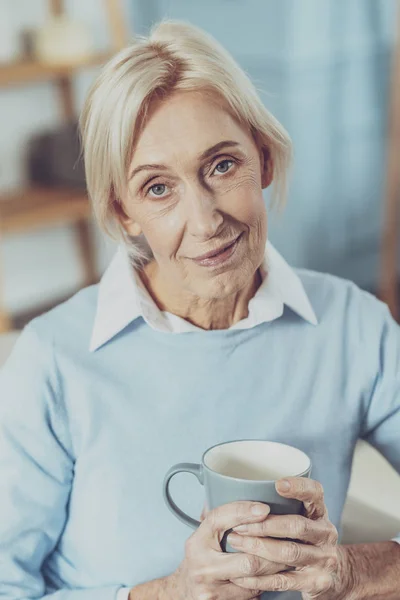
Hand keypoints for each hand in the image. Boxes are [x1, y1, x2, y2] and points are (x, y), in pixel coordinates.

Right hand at [167, 501, 288, 599]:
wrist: (182, 594)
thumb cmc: (200, 559)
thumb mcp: (203, 536)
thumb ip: (218, 516)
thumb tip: (238, 486)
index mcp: (196, 541)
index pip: (220, 519)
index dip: (243, 512)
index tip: (265, 508)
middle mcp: (201, 566)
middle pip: (247, 560)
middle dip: (272, 553)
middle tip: (289, 542)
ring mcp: (210, 590)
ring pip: (254, 581)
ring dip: (273, 572)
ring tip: (287, 559)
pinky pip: (251, 597)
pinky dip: (264, 586)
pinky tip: (272, 578)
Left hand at [226, 478, 351, 598]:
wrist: (331, 575)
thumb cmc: (304, 538)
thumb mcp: (301, 516)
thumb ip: (282, 504)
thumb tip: (242, 490)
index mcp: (320, 512)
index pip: (315, 492)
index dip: (299, 487)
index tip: (278, 484)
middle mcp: (326, 533)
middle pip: (298, 525)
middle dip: (265, 525)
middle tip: (239, 526)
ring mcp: (324, 559)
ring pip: (289, 552)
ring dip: (259, 547)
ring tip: (236, 543)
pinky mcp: (317, 582)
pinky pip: (284, 580)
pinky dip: (260, 577)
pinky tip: (242, 574)